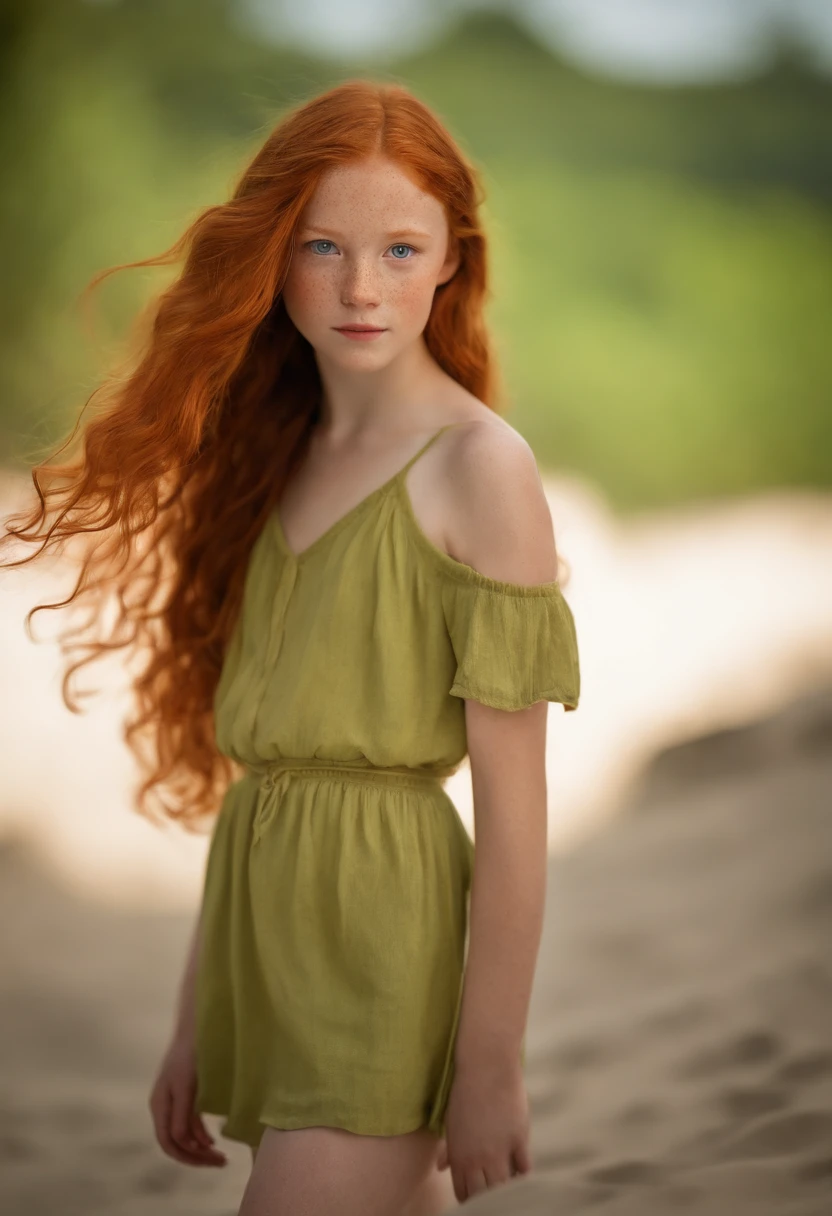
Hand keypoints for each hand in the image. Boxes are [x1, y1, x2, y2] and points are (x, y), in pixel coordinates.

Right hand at [148, 1034, 226, 1166]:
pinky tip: (212, 1139)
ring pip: (182, 1135)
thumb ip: (183, 1115)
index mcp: (160, 1105)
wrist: (196, 1025)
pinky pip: (188, 1123)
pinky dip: (200, 1134)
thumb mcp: (186, 1086)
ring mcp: (173, 1100)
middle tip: (220, 1162)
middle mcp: (163, 1106)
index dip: (189, 1157)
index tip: (213, 1160)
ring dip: (200, 1148)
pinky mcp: (184, 1094)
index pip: (169, 1143)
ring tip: (220, 1154)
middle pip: (175, 1143)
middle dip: (196, 1156)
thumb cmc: (190, 1054)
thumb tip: (184, 1143)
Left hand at [438, 1054, 531, 1201]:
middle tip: (490, 1195)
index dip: (468, 1200)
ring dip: (504, 1189)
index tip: (473, 1198)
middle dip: (485, 1199)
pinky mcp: (520, 1140)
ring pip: (504, 1187)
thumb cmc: (463, 1091)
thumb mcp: (451, 1122)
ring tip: (505, 1187)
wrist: (486, 1066)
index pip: (464, 1194)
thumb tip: (440, 1167)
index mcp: (460, 1156)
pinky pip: (524, 1169)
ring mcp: (501, 1151)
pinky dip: (522, 1176)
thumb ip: (448, 1149)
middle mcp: (480, 1159)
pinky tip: (520, 1174)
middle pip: (484, 1195)